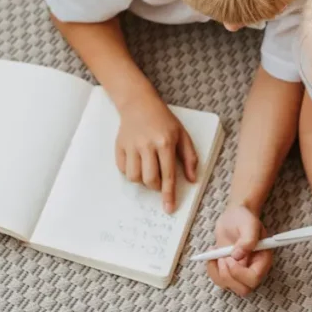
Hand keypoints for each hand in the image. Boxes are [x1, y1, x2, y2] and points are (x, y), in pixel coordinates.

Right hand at [115, 93, 198, 212]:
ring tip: (148, 170)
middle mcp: (147, 146)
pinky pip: (123, 169)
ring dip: (142, 180)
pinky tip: (137, 163)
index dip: (168, 194)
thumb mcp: (182, 134)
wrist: (139, 103)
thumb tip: (192, 179)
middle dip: (155, 187)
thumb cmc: (164, 120)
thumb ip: (189, 157)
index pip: (168, 175)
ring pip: (134, 177)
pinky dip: (130, 172)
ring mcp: (131, 146)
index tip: (169, 208)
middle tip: (159, 180)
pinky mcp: (119, 147)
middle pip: (150, 179)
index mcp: (165, 143)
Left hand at [206, 205, 273, 296]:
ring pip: (229, 286)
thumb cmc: (244, 218)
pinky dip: (212, 269)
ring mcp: (240, 272)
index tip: (230, 258)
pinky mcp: (229, 271)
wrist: (235, 216)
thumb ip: (248, 239)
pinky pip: (219, 280)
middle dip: (228, 276)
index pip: (254, 278)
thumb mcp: (249, 224)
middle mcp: (253, 269)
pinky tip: (212, 255)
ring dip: (218, 272)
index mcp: (263, 259)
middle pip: (243, 289)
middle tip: (222, 258)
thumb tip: (238, 256)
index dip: (240, 273)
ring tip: (216, 252)